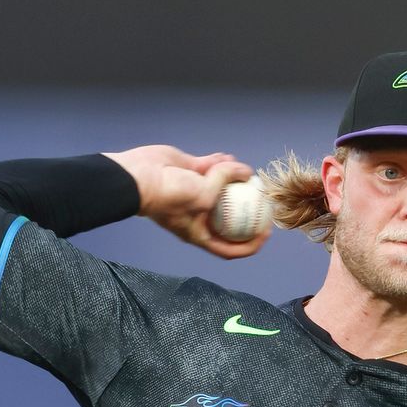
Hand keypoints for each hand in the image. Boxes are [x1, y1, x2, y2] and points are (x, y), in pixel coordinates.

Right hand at [102, 144, 270, 259]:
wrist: (141, 176)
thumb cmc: (170, 196)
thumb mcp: (204, 195)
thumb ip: (225, 181)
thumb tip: (246, 171)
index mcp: (201, 233)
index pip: (230, 248)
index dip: (251, 244)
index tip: (266, 232)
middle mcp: (200, 215)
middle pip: (231, 217)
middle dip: (248, 208)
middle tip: (263, 198)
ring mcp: (196, 193)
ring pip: (223, 189)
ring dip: (235, 180)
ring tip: (246, 172)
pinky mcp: (190, 173)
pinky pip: (212, 169)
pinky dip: (222, 164)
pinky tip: (231, 158)